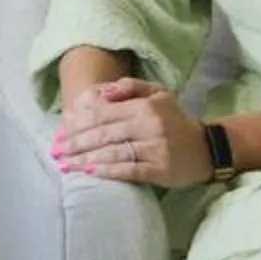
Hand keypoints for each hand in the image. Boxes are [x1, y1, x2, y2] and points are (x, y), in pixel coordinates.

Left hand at [53, 79, 212, 187]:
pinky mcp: (159, 170)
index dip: (79, 122)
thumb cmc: (174, 119)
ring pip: (112, 153)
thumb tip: (101, 93)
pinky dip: (107, 171)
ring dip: (85, 159)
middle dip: (75, 143)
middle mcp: (149, 126)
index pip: (104, 113)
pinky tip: (90, 172)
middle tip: (55, 150)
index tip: (60, 130)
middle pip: (104, 134)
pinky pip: (128, 170)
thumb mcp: (157, 93)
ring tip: (64, 164)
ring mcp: (154, 149)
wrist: (205, 147)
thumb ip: (129, 87)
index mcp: (144, 106)